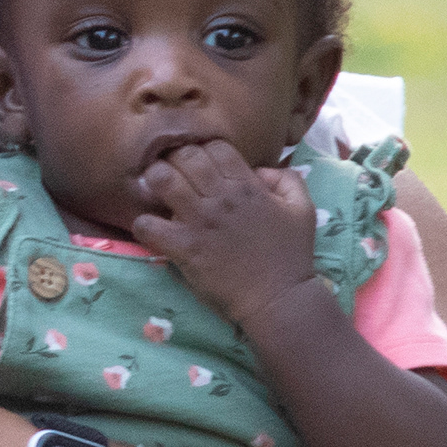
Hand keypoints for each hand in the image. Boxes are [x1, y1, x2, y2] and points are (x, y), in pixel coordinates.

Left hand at [127, 138, 318, 327]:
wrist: (279, 300)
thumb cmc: (291, 256)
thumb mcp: (303, 210)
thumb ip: (287, 179)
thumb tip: (259, 170)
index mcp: (247, 186)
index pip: (215, 146)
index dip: (205, 150)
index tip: (201, 164)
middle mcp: (221, 198)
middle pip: (185, 156)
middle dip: (176, 159)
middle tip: (175, 175)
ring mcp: (200, 222)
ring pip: (163, 180)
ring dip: (156, 181)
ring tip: (158, 194)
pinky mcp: (184, 248)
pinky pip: (148, 225)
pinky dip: (143, 224)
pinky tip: (152, 228)